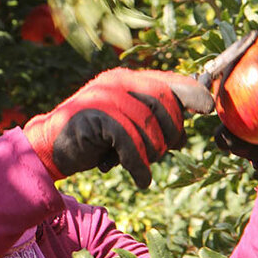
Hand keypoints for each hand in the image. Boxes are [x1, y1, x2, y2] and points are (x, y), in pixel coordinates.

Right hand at [23, 69, 213, 187]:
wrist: (49, 146)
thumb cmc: (92, 138)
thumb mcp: (125, 123)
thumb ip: (151, 117)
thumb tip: (187, 125)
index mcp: (126, 79)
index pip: (168, 80)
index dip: (192, 93)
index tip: (209, 108)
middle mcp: (117, 82)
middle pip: (163, 103)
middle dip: (171, 132)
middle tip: (165, 151)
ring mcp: (104, 97)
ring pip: (148, 126)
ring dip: (152, 152)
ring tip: (142, 164)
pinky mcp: (94, 117)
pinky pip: (129, 142)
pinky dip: (138, 164)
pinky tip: (140, 178)